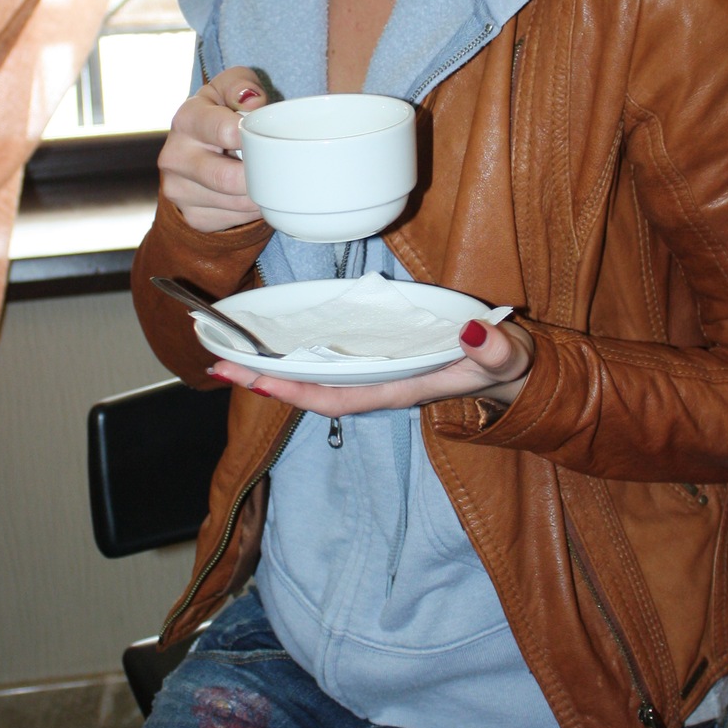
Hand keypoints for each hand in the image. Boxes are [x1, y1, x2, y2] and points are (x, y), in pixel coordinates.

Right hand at [158, 68, 267, 233]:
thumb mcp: (229, 88)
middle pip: (227, 178)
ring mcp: (179, 190)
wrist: (195, 150)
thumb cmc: (220, 113)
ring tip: (269, 178)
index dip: (251, 137)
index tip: (266, 138)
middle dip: (259, 175)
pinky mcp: (192, 216)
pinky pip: (235, 220)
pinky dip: (252, 210)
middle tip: (278, 167)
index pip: (223, 131)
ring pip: (236, 203)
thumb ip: (241, 84)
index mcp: (187, 119)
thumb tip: (253, 102)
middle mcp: (174, 157)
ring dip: (260, 194)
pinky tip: (253, 193)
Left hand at [209, 316, 533, 417]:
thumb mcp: (506, 356)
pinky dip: (294, 352)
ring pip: (313, 375)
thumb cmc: (504, 365)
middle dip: (265, 378)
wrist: (511, 373)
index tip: (258, 378)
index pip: (338, 396)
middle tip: (217, 363)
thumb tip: (475, 331)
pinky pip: (325, 360)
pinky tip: (270, 341)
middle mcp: (378, 384)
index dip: (297, 389)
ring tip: (228, 354)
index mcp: (400, 389)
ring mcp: (374, 372)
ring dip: (271, 366)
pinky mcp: (375, 356)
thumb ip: (494, 349)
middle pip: (311, 388)